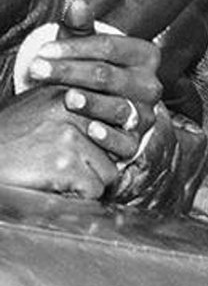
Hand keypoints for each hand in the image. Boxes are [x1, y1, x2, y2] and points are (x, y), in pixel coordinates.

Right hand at [0, 87, 117, 197]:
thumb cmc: (5, 137)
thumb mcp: (36, 106)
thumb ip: (74, 106)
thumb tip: (118, 118)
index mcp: (68, 90)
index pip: (120, 111)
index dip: (115, 134)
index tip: (105, 143)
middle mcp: (73, 110)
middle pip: (120, 143)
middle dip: (103, 159)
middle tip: (80, 167)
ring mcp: (71, 137)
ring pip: (109, 170)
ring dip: (90, 180)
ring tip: (59, 176)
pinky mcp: (66, 164)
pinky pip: (94, 189)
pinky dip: (79, 196)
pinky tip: (55, 187)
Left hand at [19, 1, 161, 150]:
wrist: (109, 108)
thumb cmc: (95, 72)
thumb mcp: (89, 48)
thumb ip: (81, 27)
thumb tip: (77, 4)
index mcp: (144, 56)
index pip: (109, 48)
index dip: (74, 48)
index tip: (43, 51)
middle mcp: (150, 85)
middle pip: (109, 76)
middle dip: (71, 72)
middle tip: (38, 70)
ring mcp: (145, 114)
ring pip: (119, 107)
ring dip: (91, 103)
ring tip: (66, 98)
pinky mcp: (136, 140)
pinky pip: (125, 141)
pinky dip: (109, 137)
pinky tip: (90, 129)